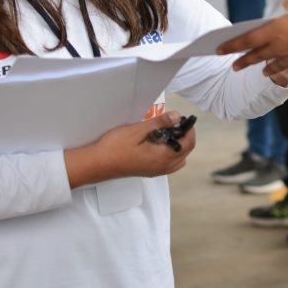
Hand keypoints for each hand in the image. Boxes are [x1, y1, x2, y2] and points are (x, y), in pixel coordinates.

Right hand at [64, 111, 196, 188]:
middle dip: (184, 136)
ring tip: (167, 131)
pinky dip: (170, 152)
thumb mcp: (138, 130)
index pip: (188, 144)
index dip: (189, 130)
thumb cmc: (115, 147)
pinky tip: (159, 142)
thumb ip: (159, 123)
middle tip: (174, 122)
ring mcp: (156, 171)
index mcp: (162, 158)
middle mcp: (162, 168)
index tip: (184, 118)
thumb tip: (177, 116)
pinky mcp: (149, 171)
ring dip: (178, 145)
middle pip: (185, 152)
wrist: (97, 163)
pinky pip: (169, 163)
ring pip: (178, 159)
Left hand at [217, 0, 287, 76]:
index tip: (219, 50)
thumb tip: (286, 2)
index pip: (247, 39)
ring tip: (252, 69)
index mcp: (274, 30)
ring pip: (269, 62)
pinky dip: (276, 69)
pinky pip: (284, 67)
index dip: (232, 45)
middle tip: (233, 65)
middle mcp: (278, 46)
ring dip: (258, 66)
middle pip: (255, 55)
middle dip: (242, 60)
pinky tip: (271, 71)